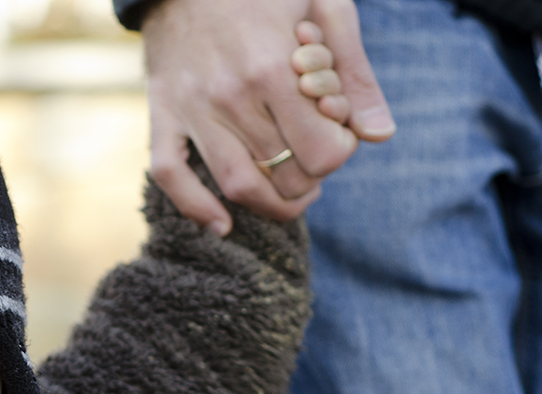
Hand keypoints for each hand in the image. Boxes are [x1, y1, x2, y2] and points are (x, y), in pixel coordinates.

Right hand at [140, 0, 392, 234]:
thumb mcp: (324, 9)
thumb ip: (355, 74)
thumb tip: (379, 136)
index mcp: (274, 70)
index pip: (323, 153)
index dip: (340, 151)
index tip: (335, 131)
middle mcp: (231, 97)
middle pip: (287, 175)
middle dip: (311, 177)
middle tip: (313, 158)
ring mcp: (193, 110)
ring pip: (237, 185)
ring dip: (271, 204)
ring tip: (289, 194)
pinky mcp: (162, 114)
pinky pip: (170, 175)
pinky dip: (196, 208)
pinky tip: (221, 224)